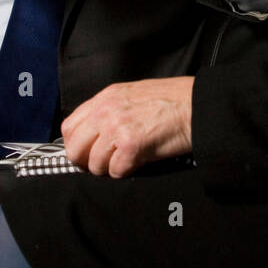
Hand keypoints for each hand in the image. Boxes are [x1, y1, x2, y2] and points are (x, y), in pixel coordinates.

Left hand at [62, 76, 193, 177]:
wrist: (198, 106)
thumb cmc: (173, 101)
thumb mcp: (133, 95)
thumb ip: (110, 110)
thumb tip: (94, 134)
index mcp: (105, 97)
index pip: (69, 127)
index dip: (76, 145)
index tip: (87, 153)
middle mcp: (106, 111)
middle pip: (75, 149)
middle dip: (87, 162)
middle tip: (104, 164)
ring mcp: (117, 128)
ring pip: (94, 164)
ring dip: (109, 169)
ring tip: (127, 161)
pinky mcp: (132, 146)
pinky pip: (115, 172)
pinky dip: (126, 172)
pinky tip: (139, 162)